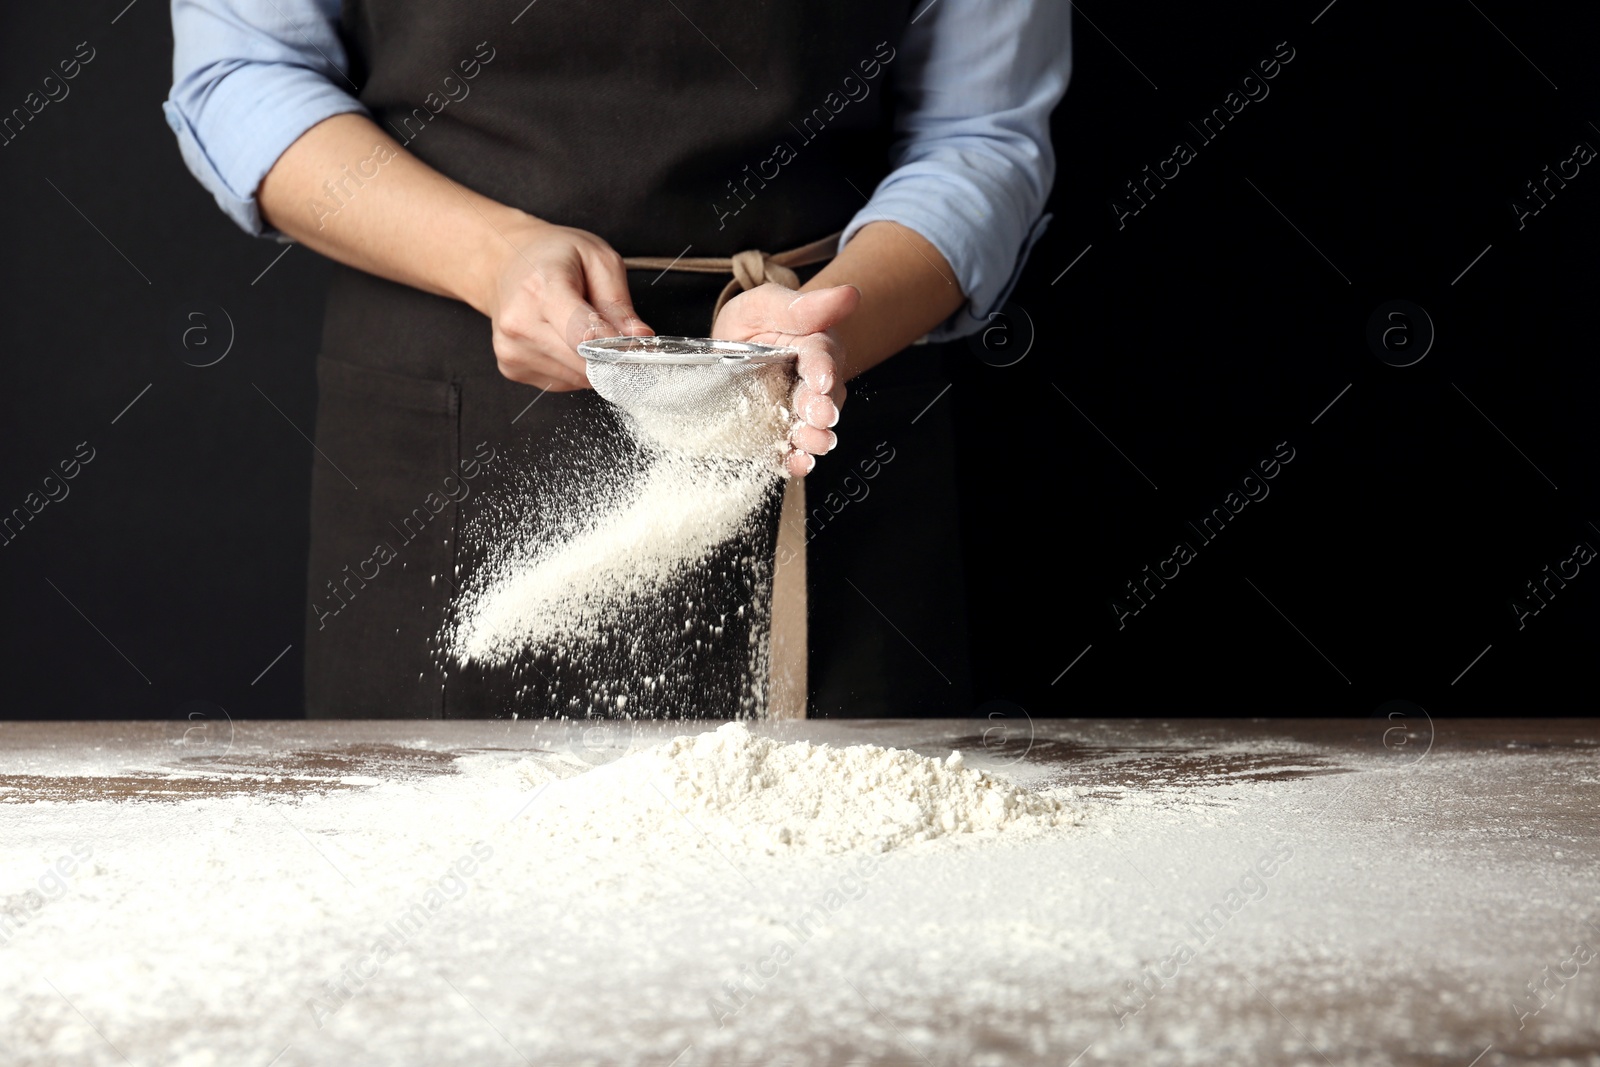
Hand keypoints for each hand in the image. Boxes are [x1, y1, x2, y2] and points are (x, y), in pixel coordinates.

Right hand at [484, 217, 652, 390]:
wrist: (506, 261)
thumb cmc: (554, 256)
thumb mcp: (598, 259)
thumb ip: (619, 303)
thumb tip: (640, 337)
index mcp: (542, 289)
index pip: (583, 336)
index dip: (618, 348)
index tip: (639, 347)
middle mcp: (519, 323)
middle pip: (584, 363)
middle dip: (610, 355)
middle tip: (616, 333)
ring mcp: (512, 350)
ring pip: (577, 378)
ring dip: (592, 362)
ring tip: (580, 328)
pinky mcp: (512, 369)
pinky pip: (563, 382)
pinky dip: (574, 367)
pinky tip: (563, 340)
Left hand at [712, 283, 858, 477]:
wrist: (730, 354)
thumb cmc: (753, 325)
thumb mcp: (766, 304)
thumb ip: (801, 305)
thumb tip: (849, 294)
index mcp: (813, 347)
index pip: (822, 355)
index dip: (823, 367)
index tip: (823, 378)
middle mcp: (812, 383)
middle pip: (824, 397)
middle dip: (822, 408)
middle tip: (820, 415)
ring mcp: (799, 412)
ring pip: (814, 427)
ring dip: (815, 438)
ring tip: (812, 443)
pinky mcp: (782, 435)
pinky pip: (793, 451)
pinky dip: (796, 461)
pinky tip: (797, 464)